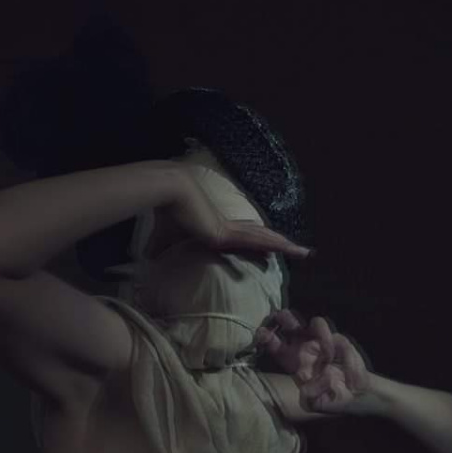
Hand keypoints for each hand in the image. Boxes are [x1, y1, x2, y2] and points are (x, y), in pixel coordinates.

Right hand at [161, 164, 312, 259]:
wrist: (168, 193)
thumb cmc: (167, 213)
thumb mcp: (164, 237)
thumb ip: (160, 248)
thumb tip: (146, 259)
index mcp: (217, 228)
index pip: (243, 238)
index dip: (258, 243)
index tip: (270, 251)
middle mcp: (228, 227)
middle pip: (260, 237)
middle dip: (280, 244)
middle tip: (300, 251)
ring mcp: (230, 229)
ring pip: (264, 240)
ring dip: (285, 246)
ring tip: (304, 253)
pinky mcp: (226, 234)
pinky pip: (257, 242)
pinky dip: (274, 246)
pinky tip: (290, 250)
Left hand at [255, 309, 371, 414]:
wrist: (354, 394)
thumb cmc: (328, 397)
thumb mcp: (315, 402)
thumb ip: (310, 396)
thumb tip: (309, 388)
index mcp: (293, 361)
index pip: (276, 346)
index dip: (268, 339)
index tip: (262, 333)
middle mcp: (305, 347)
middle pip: (292, 325)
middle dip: (286, 318)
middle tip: (283, 316)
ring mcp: (323, 342)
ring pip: (316, 324)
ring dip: (320, 331)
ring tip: (328, 354)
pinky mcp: (341, 344)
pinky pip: (339, 340)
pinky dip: (340, 351)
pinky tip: (346, 367)